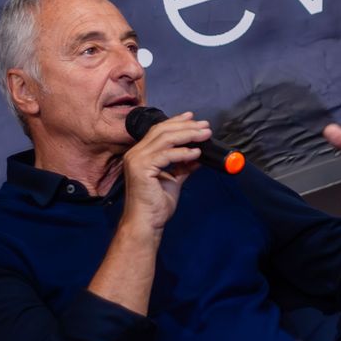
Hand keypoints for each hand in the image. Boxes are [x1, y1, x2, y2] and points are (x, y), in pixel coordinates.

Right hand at [120, 111, 210, 232]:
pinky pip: (166, 155)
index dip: (177, 122)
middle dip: (187, 126)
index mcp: (141, 154)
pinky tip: (196, 153)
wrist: (147, 222)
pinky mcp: (141, 168)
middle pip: (163, 131)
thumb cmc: (156, 204)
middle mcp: (136, 154)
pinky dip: (183, 152)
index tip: (193, 118)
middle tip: (205, 126)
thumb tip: (198, 155)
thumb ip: (183, 165)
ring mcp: (136, 160)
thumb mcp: (174, 179)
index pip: (159, 131)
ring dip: (188, 135)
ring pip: (165, 139)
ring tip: (205, 135)